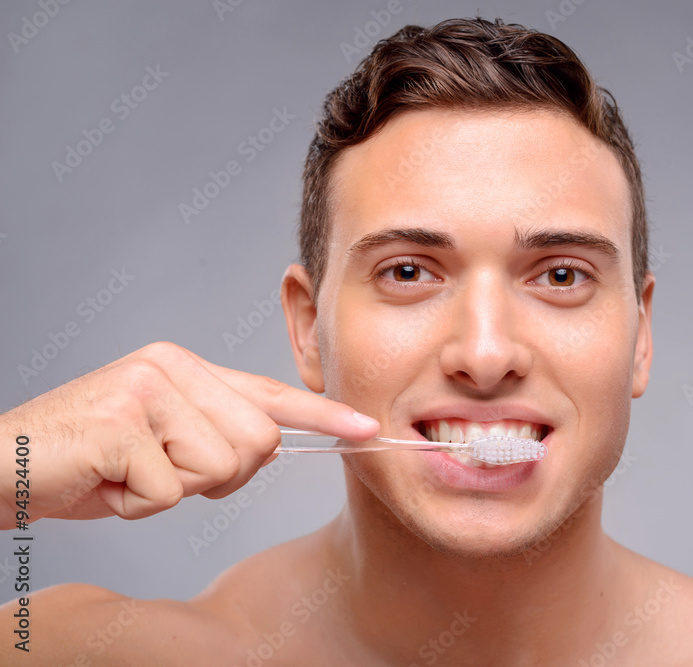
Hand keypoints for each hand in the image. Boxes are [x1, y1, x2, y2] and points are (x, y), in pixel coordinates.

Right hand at [0, 341, 378, 526]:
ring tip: (130, 472)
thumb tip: (267, 445)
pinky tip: (107, 480)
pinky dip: (139, 503)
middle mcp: (173, 367)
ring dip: (175, 489)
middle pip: (257, 443)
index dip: (323, 417)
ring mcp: (148, 389)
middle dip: (217, 476)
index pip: (270, 394)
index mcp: (187, 367)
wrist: (9, 464)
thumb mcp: (163, 440)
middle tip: (159, 469)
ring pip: (221, 467)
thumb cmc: (92, 461)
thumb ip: (215, 432)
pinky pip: (172, 490)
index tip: (365, 427)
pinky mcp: (124, 422)